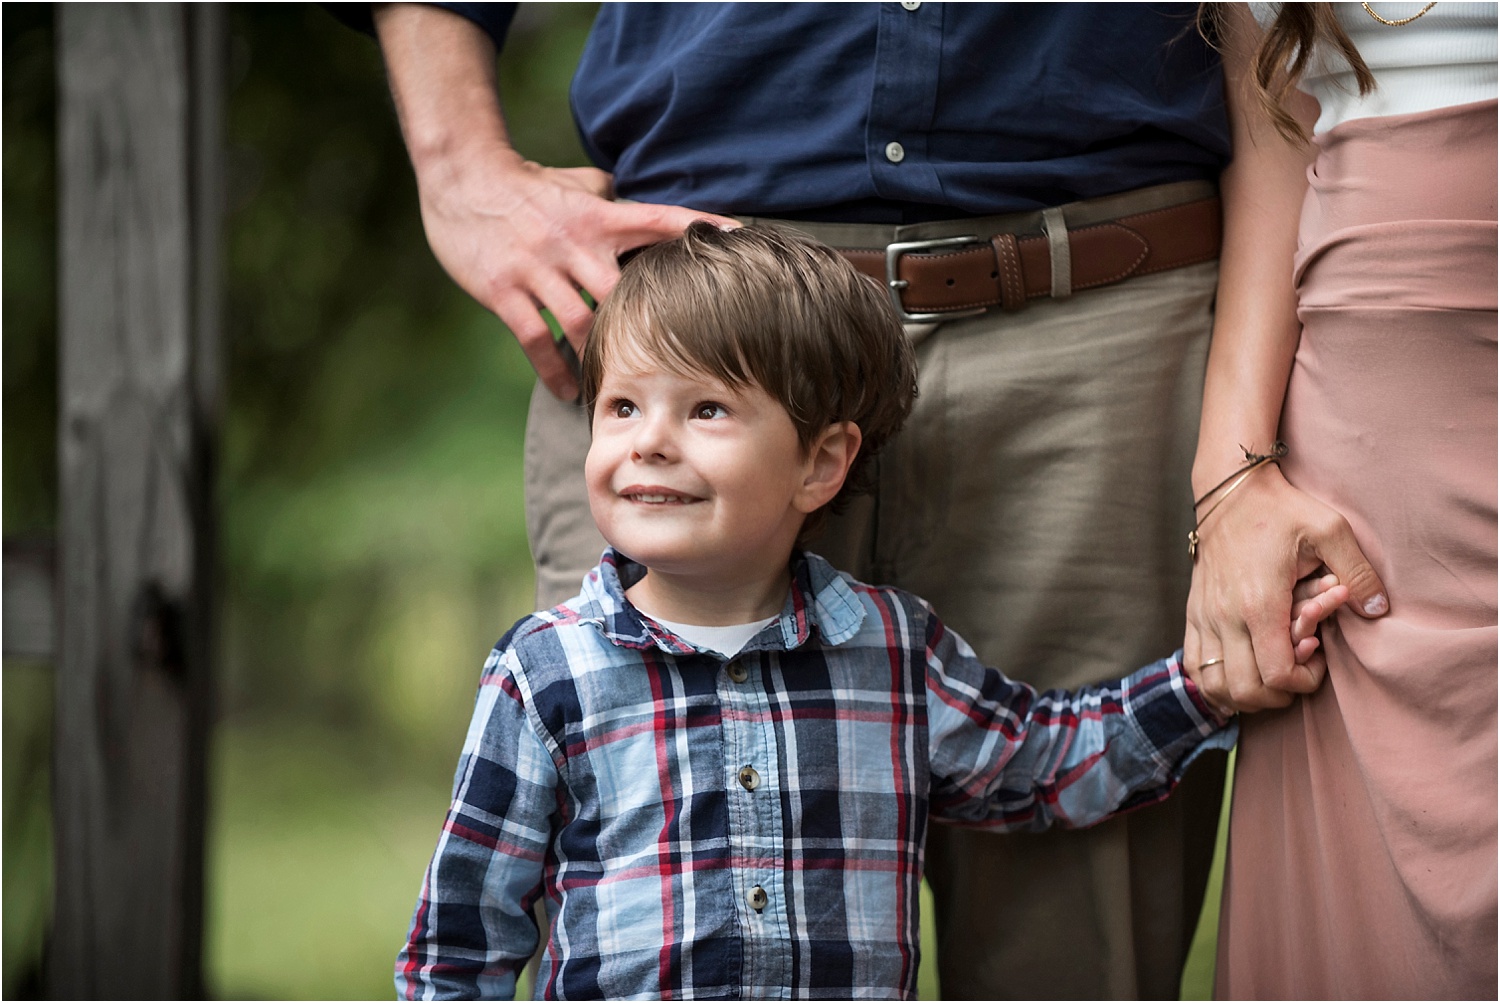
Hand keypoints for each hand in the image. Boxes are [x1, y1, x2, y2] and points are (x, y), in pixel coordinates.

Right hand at [415, 146, 737, 399]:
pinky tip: (568, 390)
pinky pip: (537, 339)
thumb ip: (612, 198)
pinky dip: (555, 369)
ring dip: (602, 358)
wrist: (462, 175)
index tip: (739, 237)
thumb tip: (644, 207)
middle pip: (624, 291)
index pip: (659, 219)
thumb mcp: (577, 183)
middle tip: (676, 361)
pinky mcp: (504, 290)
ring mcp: (538, 268)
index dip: (699, 226)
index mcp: (598, 216)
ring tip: (619, 387)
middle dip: (648, 324)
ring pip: (582, 322)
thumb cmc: (527, 183)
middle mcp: (574, 243)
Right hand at [1185, 465, 1386, 712]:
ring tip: (1269, 673)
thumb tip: (1378, 609)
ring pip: (1214, 685)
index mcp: (1259, 604)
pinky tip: (1241, 667)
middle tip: (1298, 670)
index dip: (1303, 681)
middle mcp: (1224, 617)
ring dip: (1244, 693)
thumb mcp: (1330, 530)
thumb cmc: (1281, 510)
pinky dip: (1217, 680)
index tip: (1318, 654)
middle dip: (1278, 695)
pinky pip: (1195, 666)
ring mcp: (1204, 617)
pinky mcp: (1193, 613)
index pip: (1276, 675)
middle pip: (1244, 690)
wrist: (1229, 491)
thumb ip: (1358, 572)